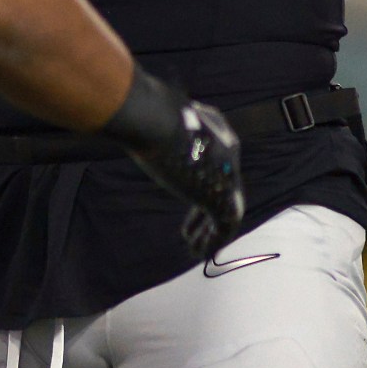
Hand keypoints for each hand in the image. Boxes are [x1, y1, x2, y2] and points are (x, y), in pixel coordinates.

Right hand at [127, 100, 244, 258]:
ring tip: (195, 246)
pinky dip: (212, 240)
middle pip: (226, 187)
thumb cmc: (146, 116)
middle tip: (190, 229)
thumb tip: (138, 120)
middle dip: (207, 210)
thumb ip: (158, 128)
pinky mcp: (221, 196)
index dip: (201, 181)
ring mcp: (228, 175)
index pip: (217, 161)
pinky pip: (224, 226)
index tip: (186, 195)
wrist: (154, 121)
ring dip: (210, 230)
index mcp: (216, 130)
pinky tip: (196, 251)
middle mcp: (228, 152)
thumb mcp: (157, 121)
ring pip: (228, 209)